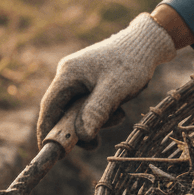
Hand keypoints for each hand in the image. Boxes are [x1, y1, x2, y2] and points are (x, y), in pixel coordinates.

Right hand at [37, 13, 176, 147]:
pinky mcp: (90, 80)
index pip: (49, 107)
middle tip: (96, 142)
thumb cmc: (131, 63)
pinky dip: (101, 112)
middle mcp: (69, 74)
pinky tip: (118, 107)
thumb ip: (96, 112)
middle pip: (63, 110)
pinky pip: (89, 104)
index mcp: (68, 73)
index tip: (49, 150)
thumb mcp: (114, 90)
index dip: (47, 130)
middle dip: (78, 128)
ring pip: (78, 109)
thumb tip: (82, 136)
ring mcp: (79, 77)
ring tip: (118, 114)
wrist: (146, 44)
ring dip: (95, 119)